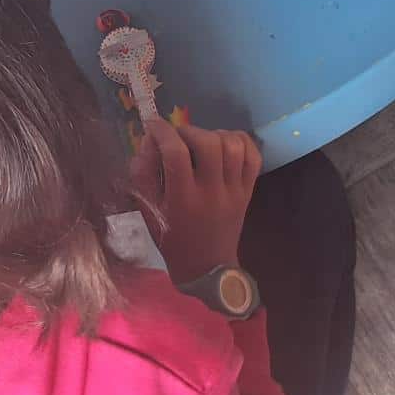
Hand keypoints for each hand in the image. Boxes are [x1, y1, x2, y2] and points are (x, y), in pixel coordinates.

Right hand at [129, 117, 260, 284]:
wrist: (207, 268)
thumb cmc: (173, 240)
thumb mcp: (148, 212)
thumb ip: (142, 175)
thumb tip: (147, 141)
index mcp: (183, 200)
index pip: (175, 153)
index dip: (162, 132)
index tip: (153, 125)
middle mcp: (212, 192)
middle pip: (208, 143)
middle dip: (188, 130)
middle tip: (177, 137)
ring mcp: (234, 191)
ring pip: (232, 146)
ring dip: (214, 134)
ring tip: (200, 142)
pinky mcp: (248, 192)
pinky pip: (253, 156)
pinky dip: (239, 141)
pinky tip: (224, 144)